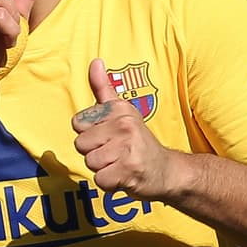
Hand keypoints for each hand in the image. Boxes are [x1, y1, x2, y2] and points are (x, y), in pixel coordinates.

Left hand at [72, 58, 180, 197]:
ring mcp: (127, 148)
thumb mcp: (123, 112)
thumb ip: (103, 89)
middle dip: (94, 154)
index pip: (78, 123)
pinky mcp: (129, 170)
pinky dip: (110, 184)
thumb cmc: (138, 142)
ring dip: (102, 169)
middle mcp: (124, 125)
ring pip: (90, 163)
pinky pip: (100, 180)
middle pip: (81, 145)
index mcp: (119, 109)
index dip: (90, 135)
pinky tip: (123, 177)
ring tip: (119, 164)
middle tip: (115, 154)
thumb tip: (95, 62)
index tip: (108, 136)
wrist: (168, 171)